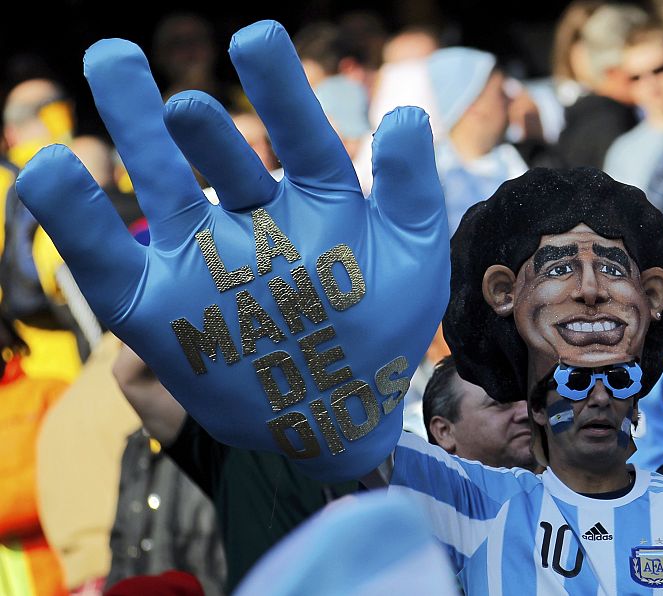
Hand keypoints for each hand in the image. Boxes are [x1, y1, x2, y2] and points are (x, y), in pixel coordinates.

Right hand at [16, 21, 449, 480]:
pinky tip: (46, 171)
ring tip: (111, 67)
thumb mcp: (413, 258)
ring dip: (134, 131)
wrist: (340, 412)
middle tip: (173, 87)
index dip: (279, 92)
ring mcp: (206, 261)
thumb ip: (412, 187)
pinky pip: (107, 262)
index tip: (254, 40)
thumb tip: (405, 115)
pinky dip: (74, 221)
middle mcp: (256, 222)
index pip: (301, 138)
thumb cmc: (383, 333)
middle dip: (195, 121)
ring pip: (161, 188)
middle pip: (219, 156)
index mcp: (317, 205)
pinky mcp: (161, 308)